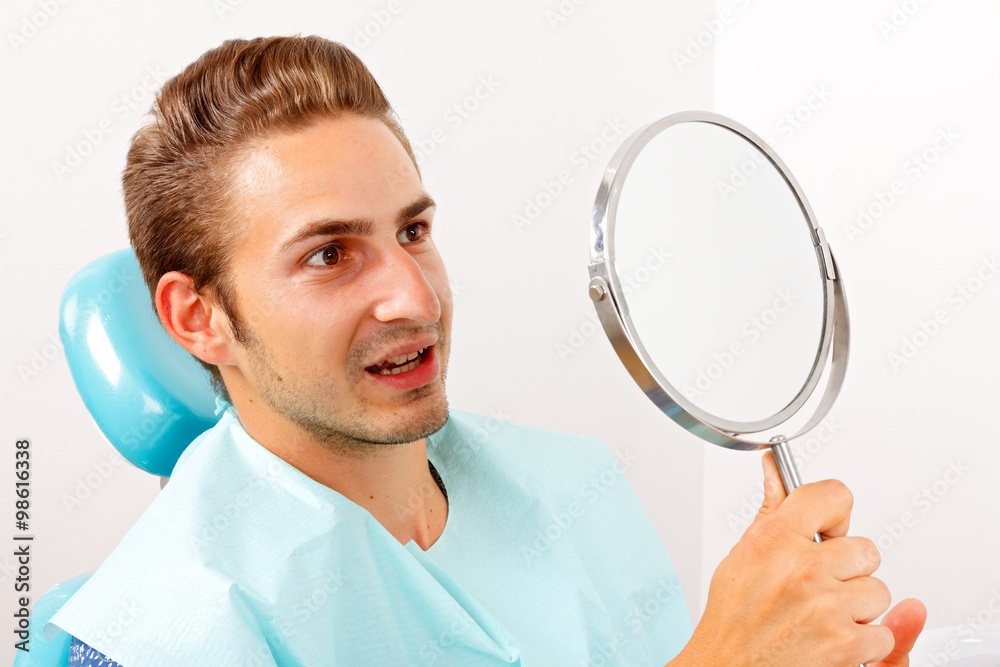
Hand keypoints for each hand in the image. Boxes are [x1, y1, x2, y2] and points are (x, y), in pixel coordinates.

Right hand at [671, 451, 919, 665]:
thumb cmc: (734, 619)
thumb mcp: (743, 556)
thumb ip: (770, 513)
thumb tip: (774, 471)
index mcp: (774, 537)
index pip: (834, 497)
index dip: (837, 516)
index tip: (830, 530)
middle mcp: (801, 566)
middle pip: (865, 550)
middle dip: (849, 572)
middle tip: (819, 588)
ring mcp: (825, 604)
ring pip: (878, 592)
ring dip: (858, 609)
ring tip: (822, 616)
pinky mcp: (845, 642)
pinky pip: (882, 634)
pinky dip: (864, 645)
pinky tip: (831, 641)